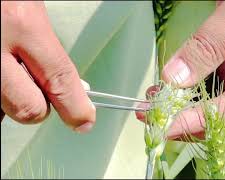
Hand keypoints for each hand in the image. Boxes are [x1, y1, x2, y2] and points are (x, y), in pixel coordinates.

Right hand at [1, 1, 94, 132]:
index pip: (60, 80)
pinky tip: (0, 71)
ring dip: (12, 98)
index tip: (84, 119)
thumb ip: (48, 49)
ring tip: (10, 70)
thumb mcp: (31, 10)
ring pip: (3, 109)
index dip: (76, 107)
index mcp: (21, 25)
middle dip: (39, 105)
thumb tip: (69, 85)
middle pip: (29, 110)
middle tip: (38, 87)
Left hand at [137, 1, 224, 138]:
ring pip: (214, 107)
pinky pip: (212, 90)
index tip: (165, 127)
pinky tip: (167, 90)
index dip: (196, 121)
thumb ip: (207, 46)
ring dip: (182, 108)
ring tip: (150, 105)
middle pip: (222, 117)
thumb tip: (173, 79)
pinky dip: (189, 92)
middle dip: (184, 119)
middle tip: (149, 116)